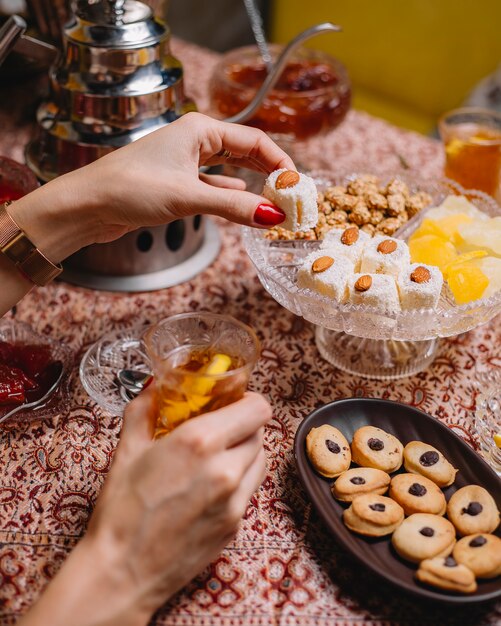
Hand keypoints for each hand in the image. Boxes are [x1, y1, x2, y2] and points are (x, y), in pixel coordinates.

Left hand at [9, 113, 293, 262]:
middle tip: (291, 196)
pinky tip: (243, 202)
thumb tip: (273, 217)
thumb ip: (234, 207)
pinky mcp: (176, 184)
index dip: (279, 162)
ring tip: (274, 204)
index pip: (254, 141)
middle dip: (269, 174)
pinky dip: (230, 195)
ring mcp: (184, 163)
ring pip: (229, 171)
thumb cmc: (129, 188)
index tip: (296, 185)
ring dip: (252, 186)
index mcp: (199, 130)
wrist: (87, 206)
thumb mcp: (188, 197)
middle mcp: (194, 142)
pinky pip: (213, 187)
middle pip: (244, 153)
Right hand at [20, 389, 271, 625]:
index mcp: (199, 442)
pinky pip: (250, 490)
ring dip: (245, 452)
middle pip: (260, 433)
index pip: (257, 408)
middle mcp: (226, 470)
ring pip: (260, 461)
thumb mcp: (127, 450)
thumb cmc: (122, 511)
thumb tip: (155, 386)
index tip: (235, 400)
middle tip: (221, 427)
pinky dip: (240, 480)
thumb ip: (144, 410)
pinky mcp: (236, 525)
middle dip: (243, 425)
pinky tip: (213, 485)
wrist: (123, 572)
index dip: (249, 400)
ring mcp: (235, 501)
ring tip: (219, 455)